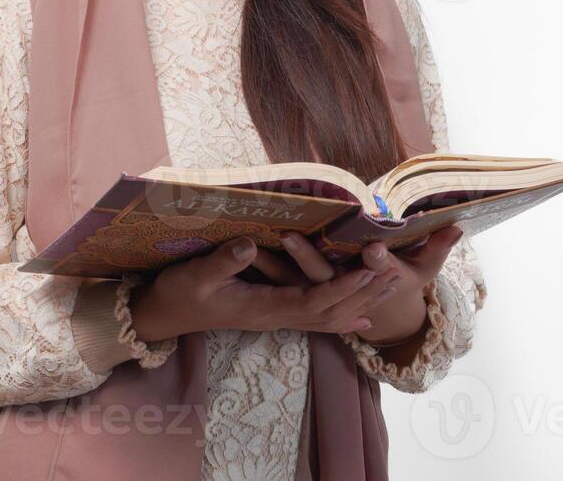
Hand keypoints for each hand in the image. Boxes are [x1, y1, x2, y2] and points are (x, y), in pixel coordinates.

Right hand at [127, 234, 405, 340]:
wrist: (165, 315)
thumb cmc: (179, 293)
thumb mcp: (195, 276)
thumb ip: (223, 262)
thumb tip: (251, 243)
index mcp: (264, 308)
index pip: (315, 300)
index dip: (345, 286)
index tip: (371, 269)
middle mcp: (276, 316)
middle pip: (332, 312)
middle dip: (365, 294)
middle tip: (397, 272)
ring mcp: (275, 317)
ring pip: (328, 317)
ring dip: (361, 301)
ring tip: (390, 284)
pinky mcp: (272, 313)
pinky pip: (315, 318)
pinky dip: (343, 316)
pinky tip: (362, 317)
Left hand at [264, 225, 465, 345]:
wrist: (393, 309)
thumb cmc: (410, 280)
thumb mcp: (426, 267)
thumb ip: (439, 247)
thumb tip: (458, 224)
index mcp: (375, 283)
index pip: (370, 274)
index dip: (369, 267)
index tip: (365, 250)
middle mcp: (347, 291)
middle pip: (326, 279)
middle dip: (307, 259)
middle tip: (289, 234)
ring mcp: (327, 293)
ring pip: (299, 282)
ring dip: (279, 264)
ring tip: (256, 241)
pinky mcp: (311, 291)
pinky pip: (287, 282)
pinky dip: (272, 269)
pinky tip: (251, 250)